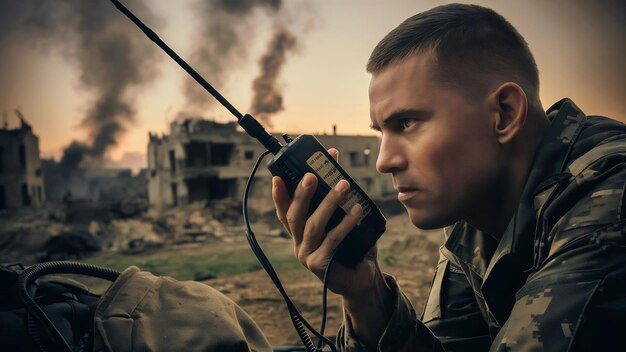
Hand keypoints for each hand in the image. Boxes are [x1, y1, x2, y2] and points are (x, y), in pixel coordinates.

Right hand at [271, 148, 384, 298]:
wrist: (363, 277)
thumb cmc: (352, 245)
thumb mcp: (341, 217)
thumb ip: (335, 194)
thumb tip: (335, 162)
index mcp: (299, 231)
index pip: (284, 210)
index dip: (279, 195)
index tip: (278, 177)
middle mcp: (299, 242)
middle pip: (294, 216)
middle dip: (302, 194)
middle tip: (311, 176)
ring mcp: (307, 255)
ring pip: (313, 226)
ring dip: (329, 203)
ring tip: (343, 185)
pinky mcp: (320, 265)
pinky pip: (333, 240)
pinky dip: (346, 223)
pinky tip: (357, 209)